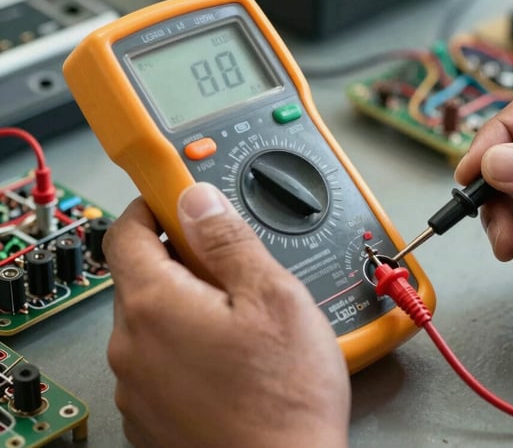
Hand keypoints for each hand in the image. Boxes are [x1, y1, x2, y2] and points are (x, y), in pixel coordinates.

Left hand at [105, 183, 349, 446]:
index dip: (152, 205)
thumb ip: (229, 241)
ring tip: (244, 324)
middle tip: (233, 269)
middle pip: (142, 277)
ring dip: (188, 308)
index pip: (127, 231)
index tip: (174, 196)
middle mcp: (133, 347)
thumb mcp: (273, 297)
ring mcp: (138, 386)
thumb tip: (198, 202)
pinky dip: (186, 349)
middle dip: (183, 261)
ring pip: (154, 323)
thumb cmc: (284, 398)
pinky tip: (232, 361)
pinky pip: (160, 364)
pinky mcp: (152, 417)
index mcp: (155, 305)